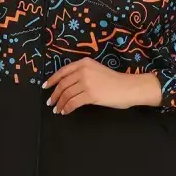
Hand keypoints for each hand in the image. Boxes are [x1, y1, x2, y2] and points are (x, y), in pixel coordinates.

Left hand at [43, 58, 161, 113]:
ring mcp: (87, 83)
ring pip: (66, 94)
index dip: (52, 79)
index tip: (45, 86)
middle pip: (63, 84)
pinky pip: (73, 103)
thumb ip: (84, 74)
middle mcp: (84, 71)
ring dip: (60, 103)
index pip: (63, 71)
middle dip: (54, 94)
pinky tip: (65, 112)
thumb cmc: (116, 81)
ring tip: (57, 109)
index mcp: (84, 63)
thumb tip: (69, 86)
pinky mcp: (90, 95)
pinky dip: (67, 108)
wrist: (129, 87)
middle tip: (50, 102)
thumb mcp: (97, 71)